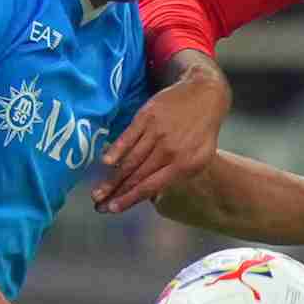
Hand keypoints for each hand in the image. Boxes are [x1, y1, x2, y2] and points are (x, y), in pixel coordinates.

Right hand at [92, 58, 229, 213]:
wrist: (205, 94)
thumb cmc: (201, 131)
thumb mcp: (200, 158)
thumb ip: (177, 175)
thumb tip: (150, 192)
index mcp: (184, 164)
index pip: (151, 186)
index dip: (130, 199)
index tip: (113, 209)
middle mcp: (170, 150)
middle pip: (136, 176)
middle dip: (116, 193)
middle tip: (98, 205)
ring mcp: (157, 132)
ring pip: (130, 160)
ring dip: (112, 178)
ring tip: (97, 192)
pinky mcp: (148, 116)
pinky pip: (129, 136)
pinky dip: (116, 149)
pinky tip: (106, 162)